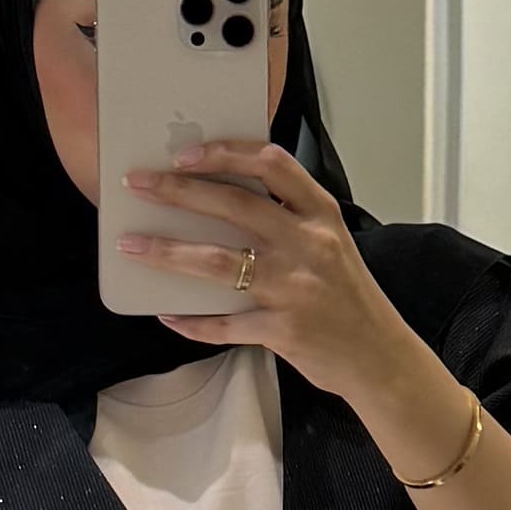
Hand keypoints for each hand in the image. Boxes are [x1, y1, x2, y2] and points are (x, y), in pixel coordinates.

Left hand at [119, 133, 404, 406]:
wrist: (379, 356)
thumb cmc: (348, 296)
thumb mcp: (331, 243)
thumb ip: (289, 219)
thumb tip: (221, 199)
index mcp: (320, 215)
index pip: (272, 165)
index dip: (226, 153)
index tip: (186, 153)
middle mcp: (307, 244)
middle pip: (233, 205)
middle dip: (177, 191)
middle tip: (139, 183)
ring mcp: (294, 288)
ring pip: (217, 262)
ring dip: (167, 251)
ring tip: (132, 245)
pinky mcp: (282, 329)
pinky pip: (224, 323)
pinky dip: (192, 321)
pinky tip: (167, 314)